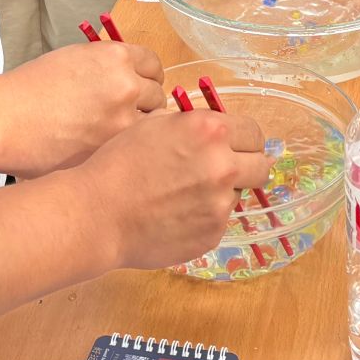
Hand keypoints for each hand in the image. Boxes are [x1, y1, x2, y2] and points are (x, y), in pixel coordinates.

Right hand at [0, 40, 164, 175]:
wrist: (5, 120)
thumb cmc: (32, 88)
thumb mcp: (76, 58)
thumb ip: (109, 64)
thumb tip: (133, 75)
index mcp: (116, 57)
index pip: (153, 63)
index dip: (148, 76)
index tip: (145, 85)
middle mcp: (126, 85)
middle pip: (158, 94)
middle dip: (147, 103)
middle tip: (131, 114)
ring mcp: (122, 120)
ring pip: (153, 125)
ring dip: (141, 128)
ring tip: (121, 134)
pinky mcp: (113, 149)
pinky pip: (135, 147)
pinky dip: (128, 149)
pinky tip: (113, 150)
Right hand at [65, 108, 269, 271]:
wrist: (98, 212)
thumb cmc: (119, 164)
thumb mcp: (157, 125)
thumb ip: (196, 125)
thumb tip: (220, 131)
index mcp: (211, 131)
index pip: (254, 132)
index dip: (245, 139)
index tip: (237, 146)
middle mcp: (223, 165)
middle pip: (261, 166)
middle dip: (247, 166)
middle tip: (224, 170)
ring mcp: (220, 204)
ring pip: (238, 195)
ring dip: (221, 193)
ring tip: (185, 195)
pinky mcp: (212, 234)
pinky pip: (219, 221)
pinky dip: (204, 217)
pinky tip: (176, 214)